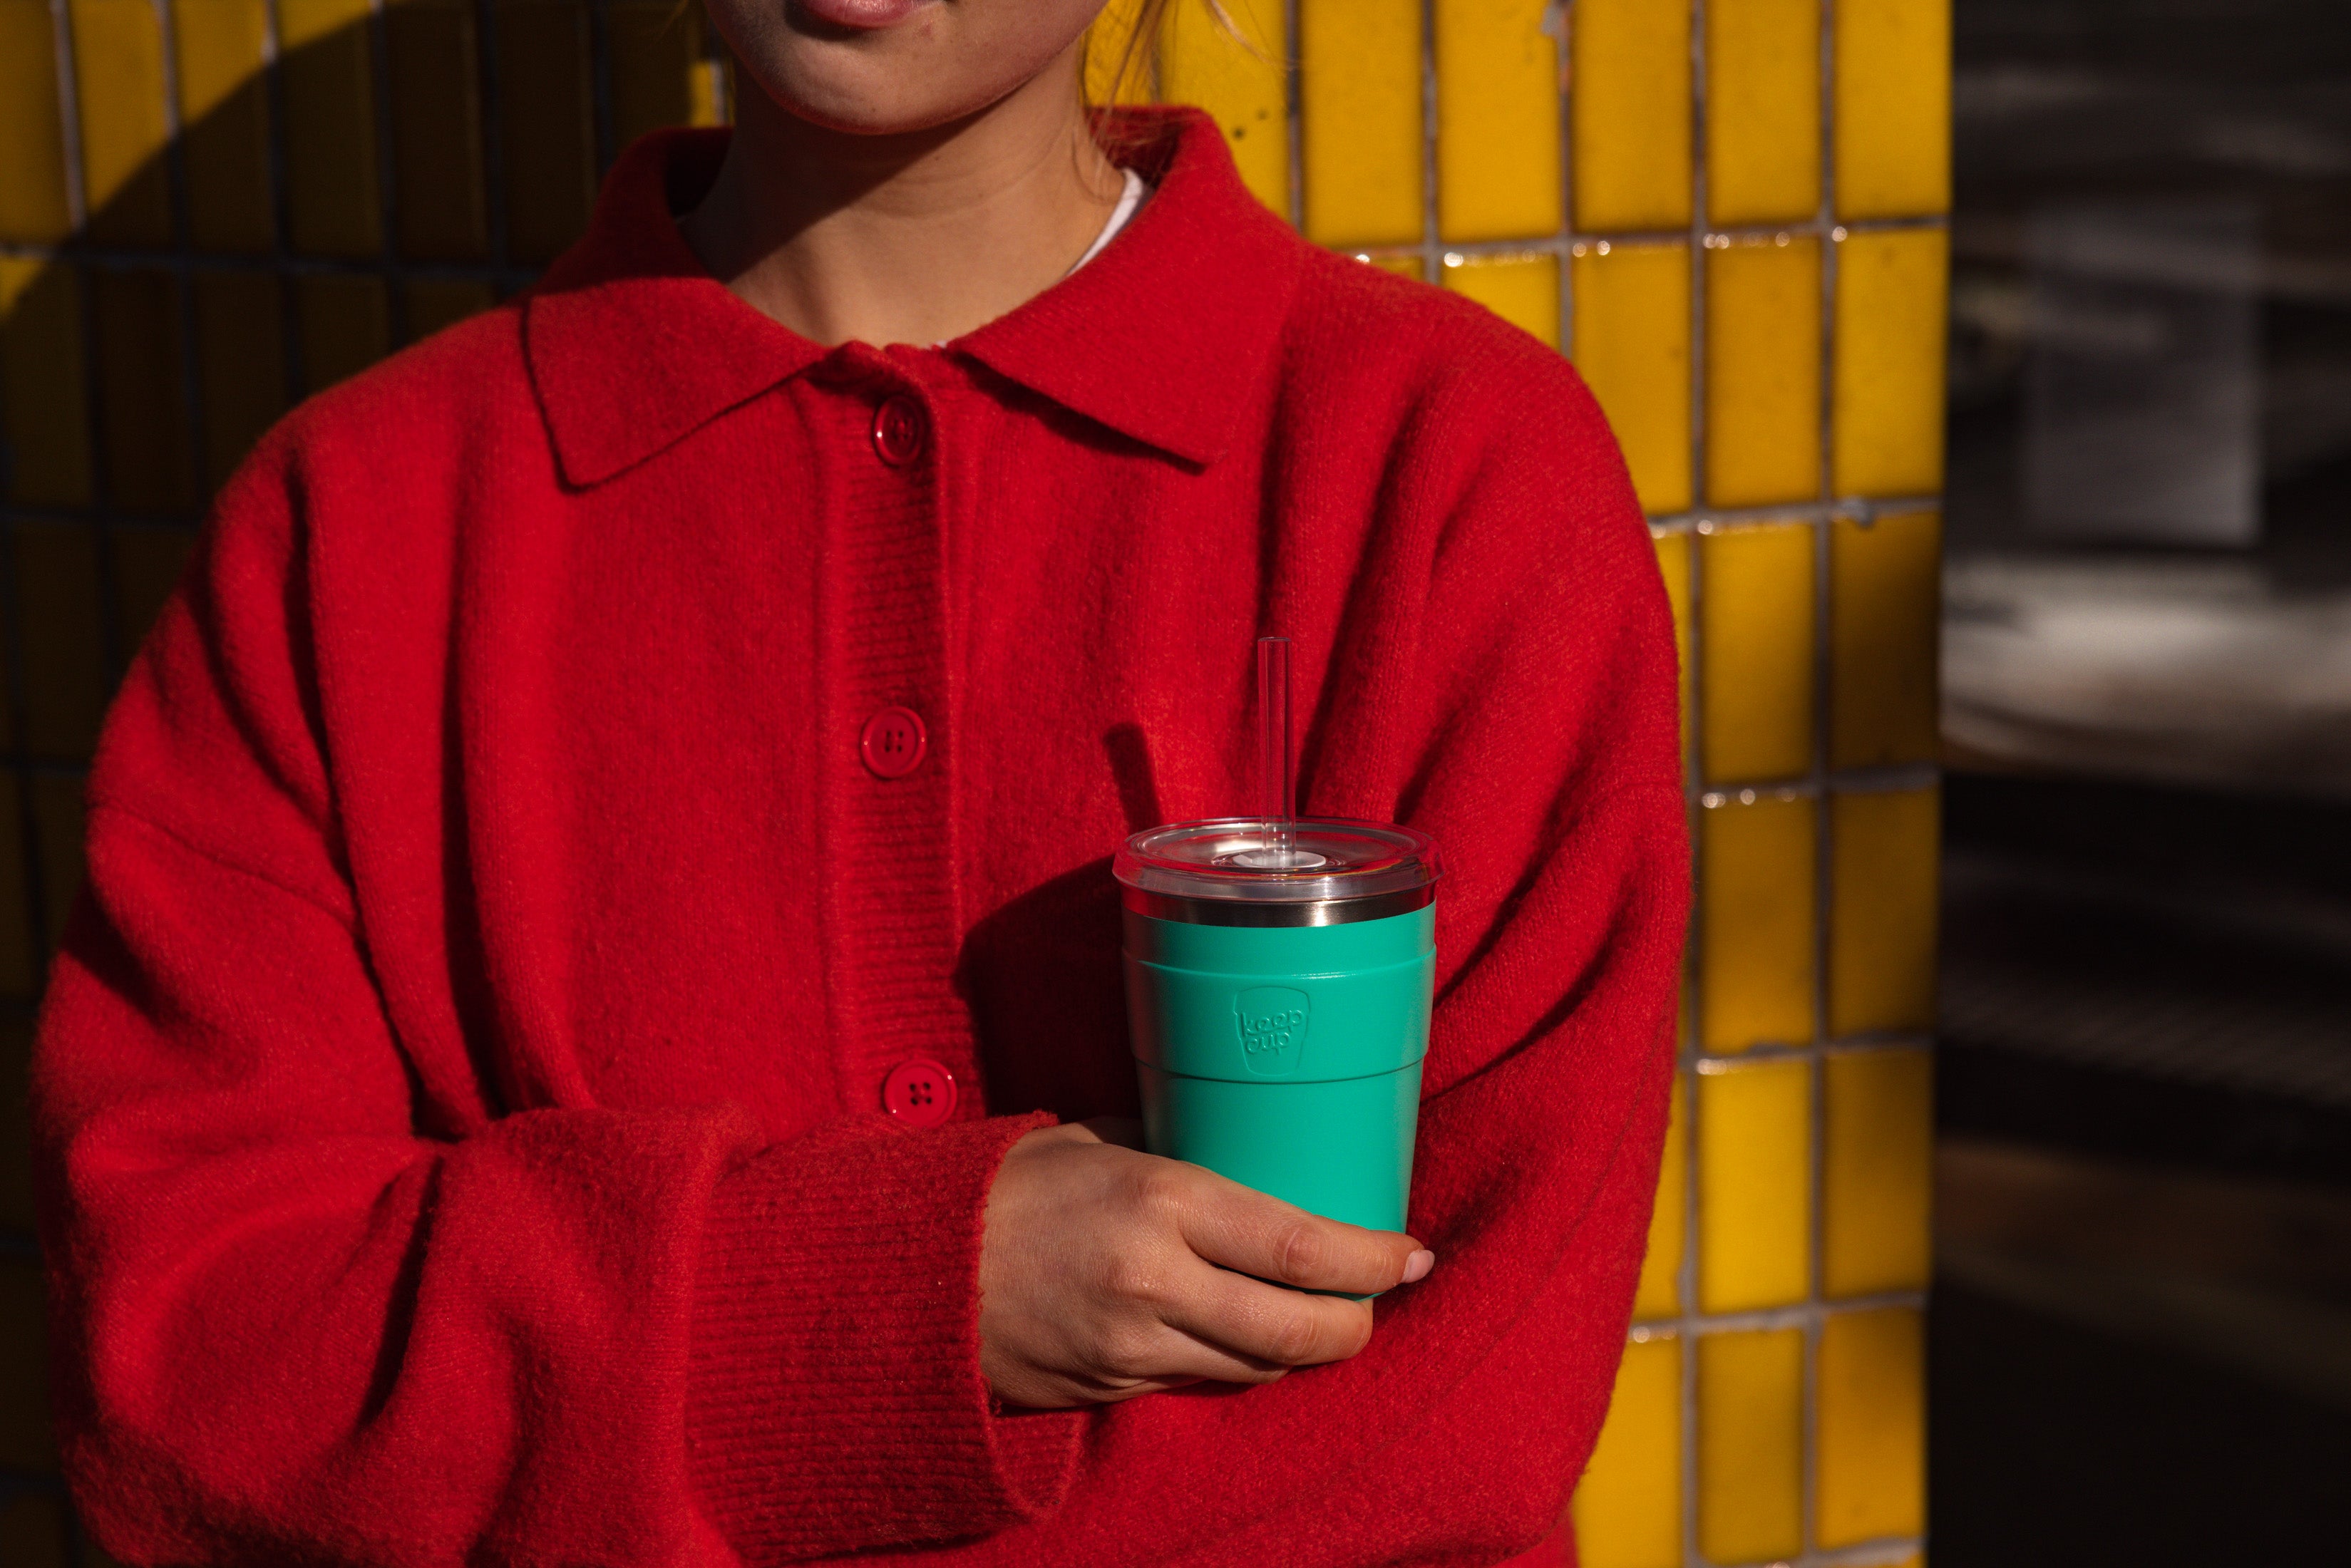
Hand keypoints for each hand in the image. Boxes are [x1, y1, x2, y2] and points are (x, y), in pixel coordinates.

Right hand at [977, 1118, 1435, 1408]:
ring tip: (1320, 1314)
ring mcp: (1131, 1348)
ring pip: (1255, 1368)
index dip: (1370, 1259)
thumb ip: (1175, 1151)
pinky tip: (1240, 1335)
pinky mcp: (1109, 1390)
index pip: (1297, 1245)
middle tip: (1380, 1298)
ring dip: (1298, 1348)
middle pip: (1295, 1330)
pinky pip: (1198, 1384)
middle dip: (1354, 1323)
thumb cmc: (1006, 1187)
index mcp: (1159, 1202)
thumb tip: (1250, 1149)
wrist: (905, 1271)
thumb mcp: (1096, 1141)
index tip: (1413, 1254)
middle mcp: (1154, 1282)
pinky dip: (1233, 1363)